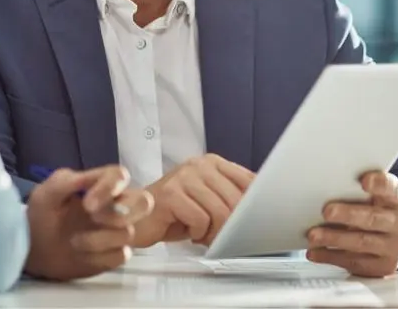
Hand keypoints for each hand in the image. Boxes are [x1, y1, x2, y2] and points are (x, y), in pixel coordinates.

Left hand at [24, 165, 153, 280]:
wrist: (31, 248)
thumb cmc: (41, 214)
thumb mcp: (47, 192)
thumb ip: (68, 180)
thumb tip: (91, 178)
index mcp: (101, 185)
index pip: (120, 176)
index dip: (109, 188)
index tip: (87, 205)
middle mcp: (115, 206)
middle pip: (144, 202)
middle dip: (125, 212)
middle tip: (94, 218)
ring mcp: (116, 231)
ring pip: (129, 232)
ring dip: (100, 238)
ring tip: (74, 241)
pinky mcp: (113, 254)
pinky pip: (122, 255)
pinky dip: (102, 257)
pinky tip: (82, 255)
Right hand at [132, 154, 254, 247]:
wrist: (136, 216)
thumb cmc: (175, 213)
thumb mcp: (208, 201)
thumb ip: (231, 198)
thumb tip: (262, 210)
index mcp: (212, 162)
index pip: (248, 180)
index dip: (255, 204)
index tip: (254, 221)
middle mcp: (199, 164)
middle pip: (235, 200)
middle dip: (231, 225)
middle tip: (219, 235)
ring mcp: (184, 177)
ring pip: (220, 211)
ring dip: (213, 232)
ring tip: (202, 234)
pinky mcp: (171, 194)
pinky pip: (200, 220)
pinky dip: (197, 232)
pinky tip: (188, 231)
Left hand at [306, 171, 397, 277]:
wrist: (389, 239)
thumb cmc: (375, 209)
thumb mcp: (374, 196)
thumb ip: (356, 190)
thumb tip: (326, 186)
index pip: (392, 189)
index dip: (380, 184)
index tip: (364, 181)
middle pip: (373, 218)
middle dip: (348, 214)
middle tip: (327, 211)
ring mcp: (392, 247)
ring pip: (361, 242)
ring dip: (334, 238)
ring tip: (314, 235)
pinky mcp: (382, 267)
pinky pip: (354, 262)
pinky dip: (331, 256)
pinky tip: (316, 252)